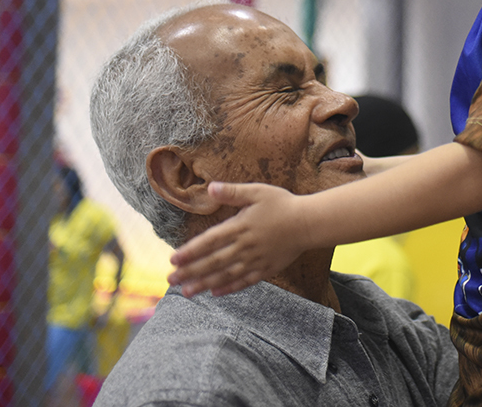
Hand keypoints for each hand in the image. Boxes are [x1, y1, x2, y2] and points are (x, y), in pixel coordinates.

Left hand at [168, 182, 309, 296]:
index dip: (190, 251)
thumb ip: (233, 192)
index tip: (173, 259)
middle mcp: (245, 246)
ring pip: (225, 275)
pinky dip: (229, 288)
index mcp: (240, 226)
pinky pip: (245, 281)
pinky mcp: (266, 269)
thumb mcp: (257, 191)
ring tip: (187, 292)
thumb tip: (210, 188)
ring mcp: (255, 260)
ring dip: (205, 284)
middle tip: (171, 280)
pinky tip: (216, 293)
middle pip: (213, 262)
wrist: (310, 222)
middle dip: (190, 272)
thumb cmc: (283, 204)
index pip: (209, 241)